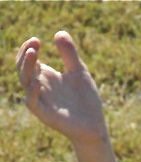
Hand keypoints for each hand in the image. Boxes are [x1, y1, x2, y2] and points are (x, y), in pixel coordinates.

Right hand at [16, 31, 107, 145]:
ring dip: (27, 68)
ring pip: (25, 82)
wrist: (94, 125)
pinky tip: (38, 82)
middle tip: (34, 43)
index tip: (37, 40)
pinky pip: (32, 102)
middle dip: (25, 55)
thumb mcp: (79, 72)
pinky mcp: (45, 114)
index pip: (28, 59)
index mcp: (45, 76)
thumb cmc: (85, 99)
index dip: (29, 48)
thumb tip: (59, 32)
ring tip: (33, 54)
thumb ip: (69, 54)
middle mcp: (39, 87)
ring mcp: (40, 100)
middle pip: (23, 68)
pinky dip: (32, 92)